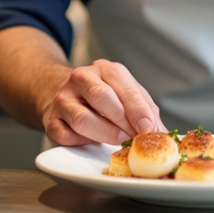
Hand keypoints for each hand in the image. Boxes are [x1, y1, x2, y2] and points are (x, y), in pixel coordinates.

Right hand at [42, 59, 163, 146]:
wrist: (68, 97)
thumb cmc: (106, 99)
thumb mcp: (129, 96)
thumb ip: (146, 112)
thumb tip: (162, 134)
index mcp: (106, 69)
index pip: (122, 86)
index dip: (136, 109)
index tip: (147, 127)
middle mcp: (81, 78)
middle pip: (100, 97)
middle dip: (121, 121)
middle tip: (134, 137)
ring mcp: (63, 99)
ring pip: (82, 119)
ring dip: (104, 134)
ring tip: (118, 140)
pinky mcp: (51, 121)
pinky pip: (66, 135)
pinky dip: (82, 143)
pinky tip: (92, 141)